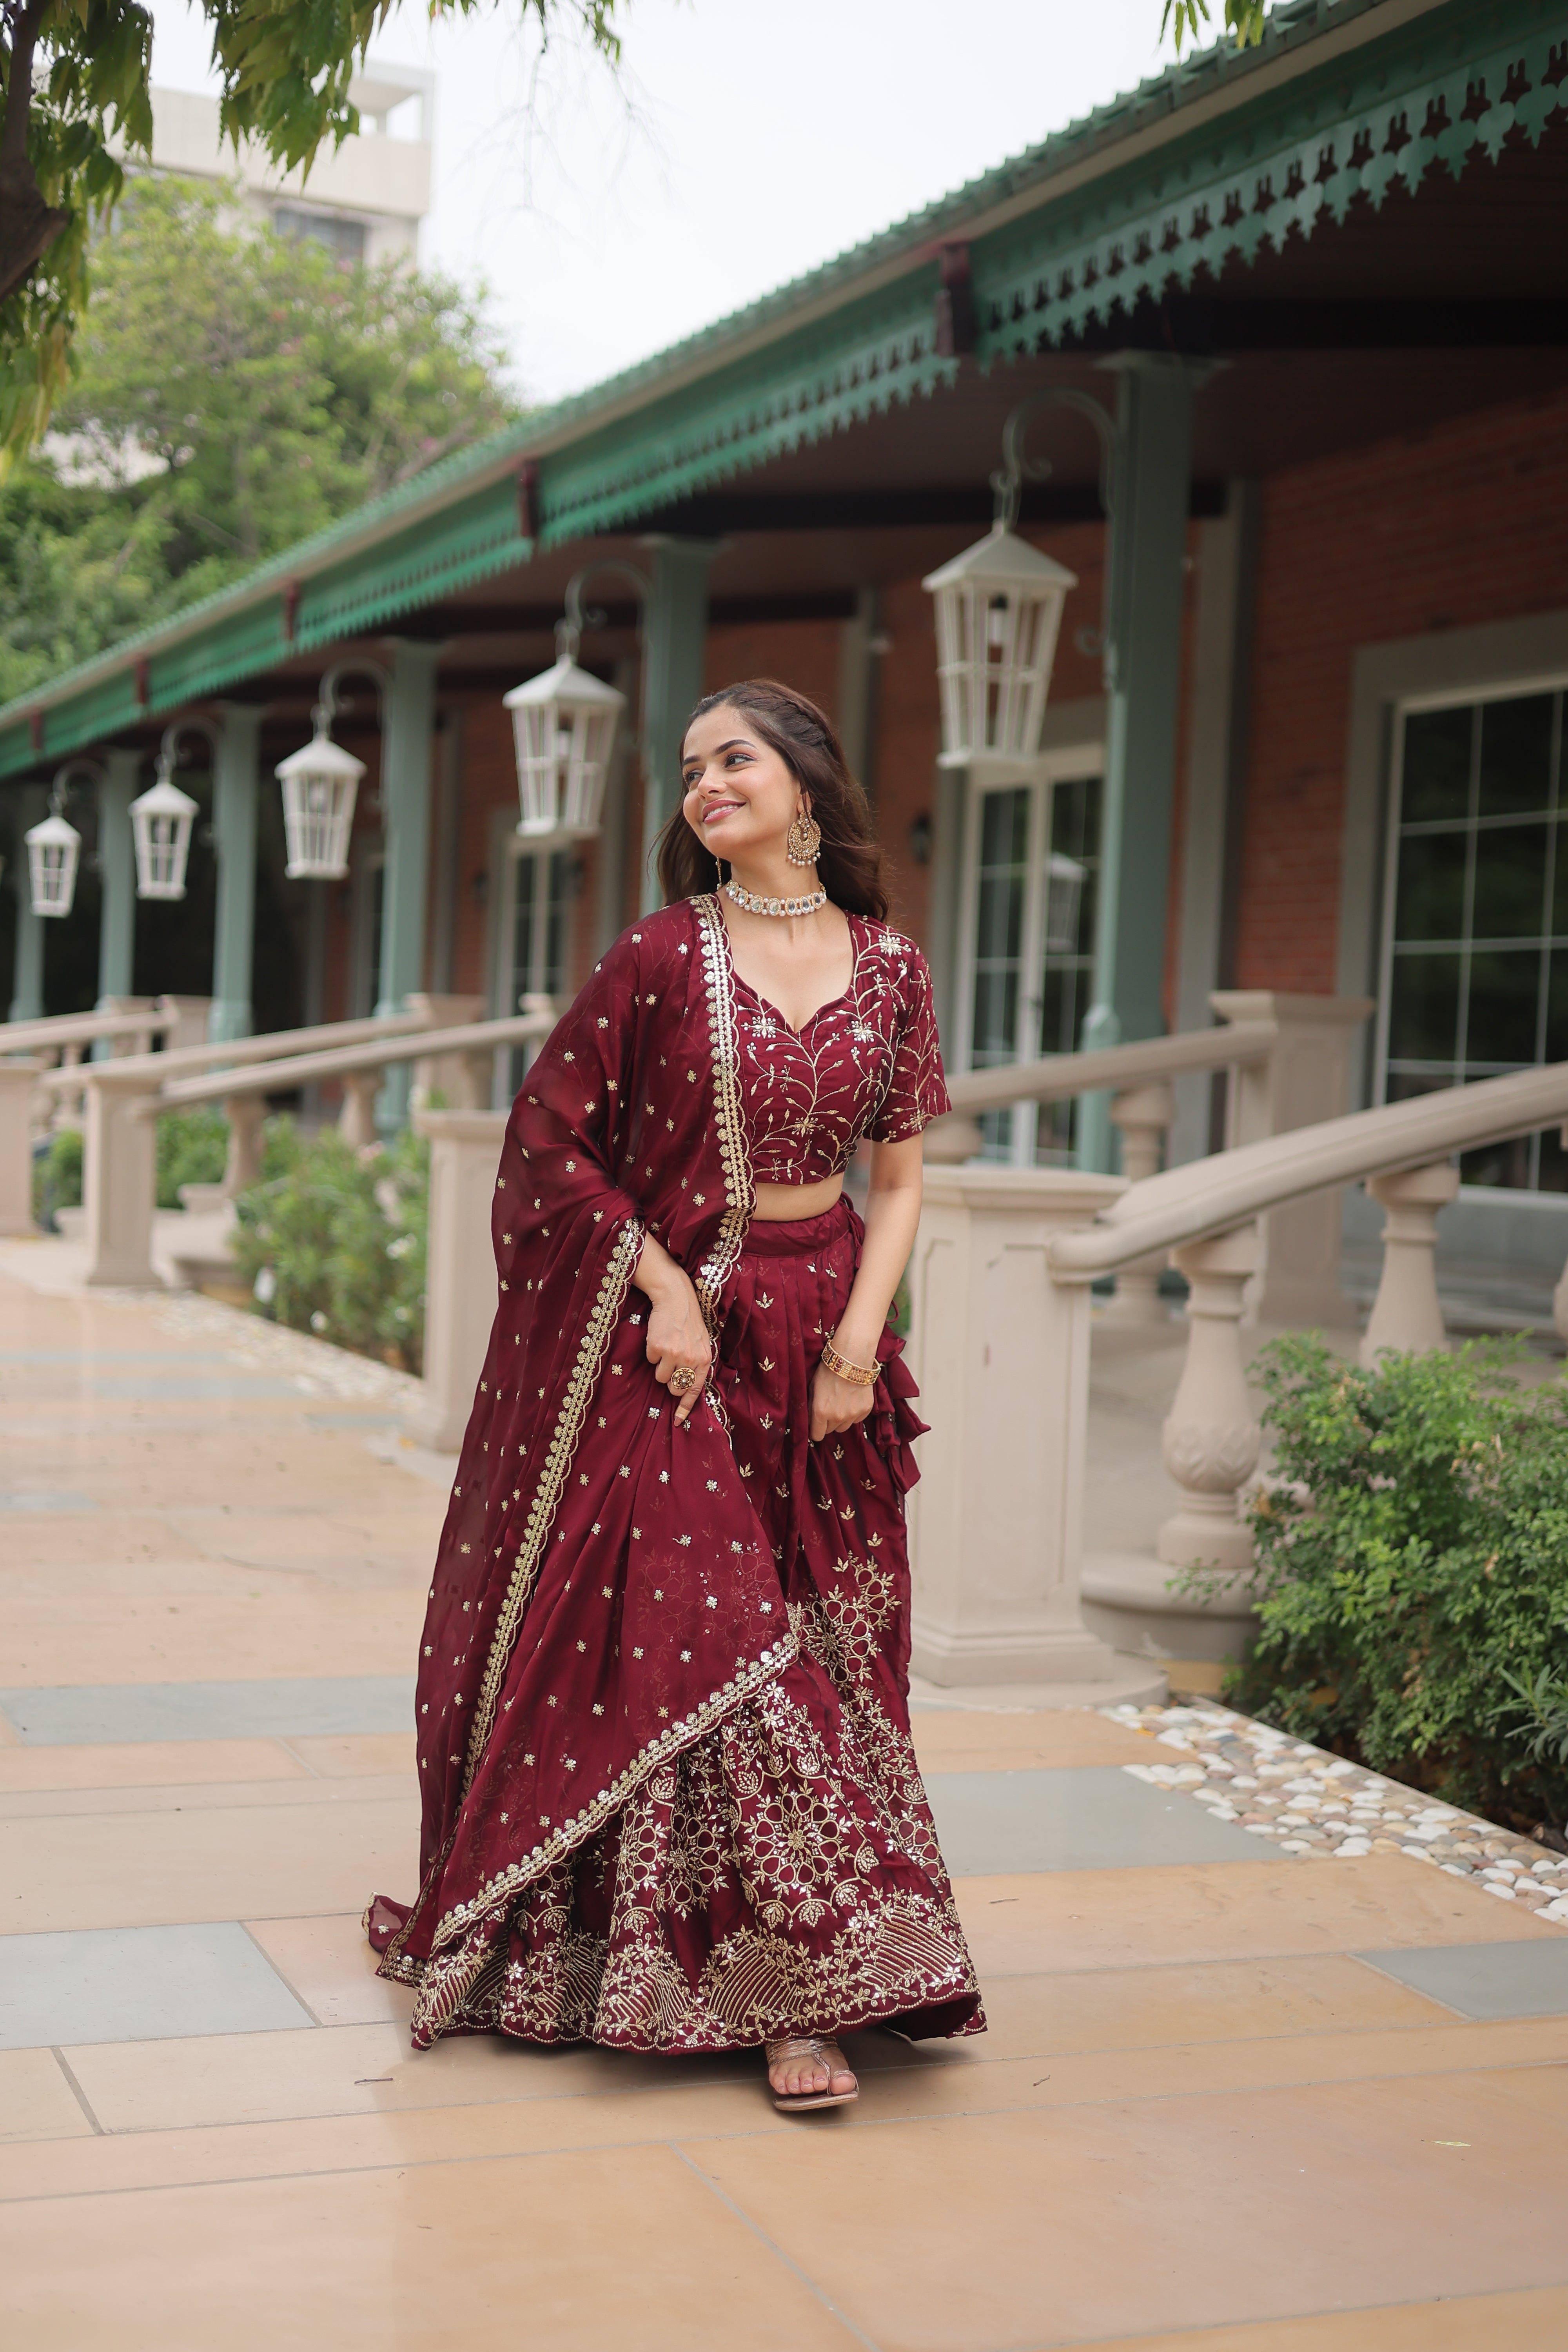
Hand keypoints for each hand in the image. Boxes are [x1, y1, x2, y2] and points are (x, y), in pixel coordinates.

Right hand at [642, 1264, 712, 1426]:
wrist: (676, 1298)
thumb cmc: (688, 1322)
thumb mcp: (701, 1343)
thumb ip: (697, 1365)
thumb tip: (685, 1388)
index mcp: (704, 1360)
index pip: (695, 1391)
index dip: (685, 1408)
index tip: (678, 1423)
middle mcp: (691, 1359)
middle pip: (674, 1387)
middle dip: (670, 1379)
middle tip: (671, 1363)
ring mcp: (674, 1354)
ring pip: (660, 1377)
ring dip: (660, 1365)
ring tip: (666, 1346)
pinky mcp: (658, 1347)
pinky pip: (650, 1360)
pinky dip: (652, 1352)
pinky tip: (659, 1337)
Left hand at [809, 1361, 876, 1443]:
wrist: (851, 1358)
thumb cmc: (828, 1370)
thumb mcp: (812, 1388)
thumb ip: (811, 1407)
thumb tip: (810, 1420)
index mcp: (820, 1412)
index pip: (816, 1436)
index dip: (815, 1430)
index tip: (816, 1424)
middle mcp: (837, 1416)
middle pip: (830, 1431)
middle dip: (827, 1423)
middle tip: (829, 1408)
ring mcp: (853, 1414)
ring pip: (844, 1427)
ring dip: (841, 1419)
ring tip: (840, 1403)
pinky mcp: (865, 1410)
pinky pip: (856, 1419)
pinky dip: (853, 1413)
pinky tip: (851, 1399)